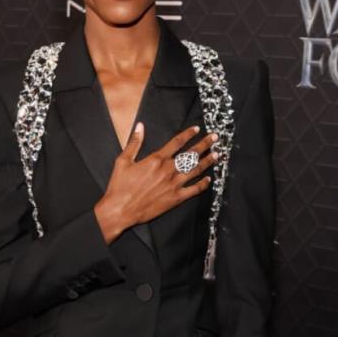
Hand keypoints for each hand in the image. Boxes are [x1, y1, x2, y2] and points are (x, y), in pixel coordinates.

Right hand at [94, 123, 219, 243]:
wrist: (121, 210)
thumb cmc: (120, 186)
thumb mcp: (123, 161)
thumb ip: (134, 142)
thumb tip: (140, 126)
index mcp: (156, 159)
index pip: (177, 142)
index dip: (188, 134)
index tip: (197, 129)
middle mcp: (168, 170)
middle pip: (191, 154)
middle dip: (205, 144)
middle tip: (215, 138)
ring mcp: (174, 184)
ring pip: (196, 170)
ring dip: (208, 161)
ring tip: (217, 154)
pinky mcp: (176, 198)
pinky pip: (194, 189)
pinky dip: (203, 184)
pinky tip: (209, 179)